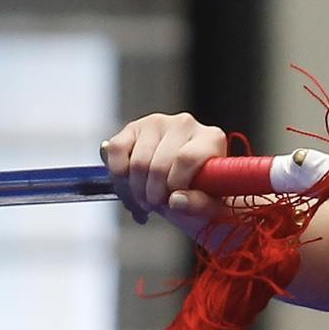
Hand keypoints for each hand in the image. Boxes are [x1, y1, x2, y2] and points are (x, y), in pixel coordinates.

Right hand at [100, 111, 234, 245]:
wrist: (184, 186)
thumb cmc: (201, 194)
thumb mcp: (209, 207)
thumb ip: (200, 205)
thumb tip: (176, 200)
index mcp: (211, 138)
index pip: (186, 158)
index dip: (174, 185)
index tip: (172, 200)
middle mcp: (185, 124)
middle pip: (159, 164)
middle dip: (153, 194)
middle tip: (156, 204)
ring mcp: (158, 122)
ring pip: (137, 161)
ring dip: (137, 189)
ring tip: (146, 199)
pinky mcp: (134, 127)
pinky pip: (117, 149)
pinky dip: (119, 173)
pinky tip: (131, 181)